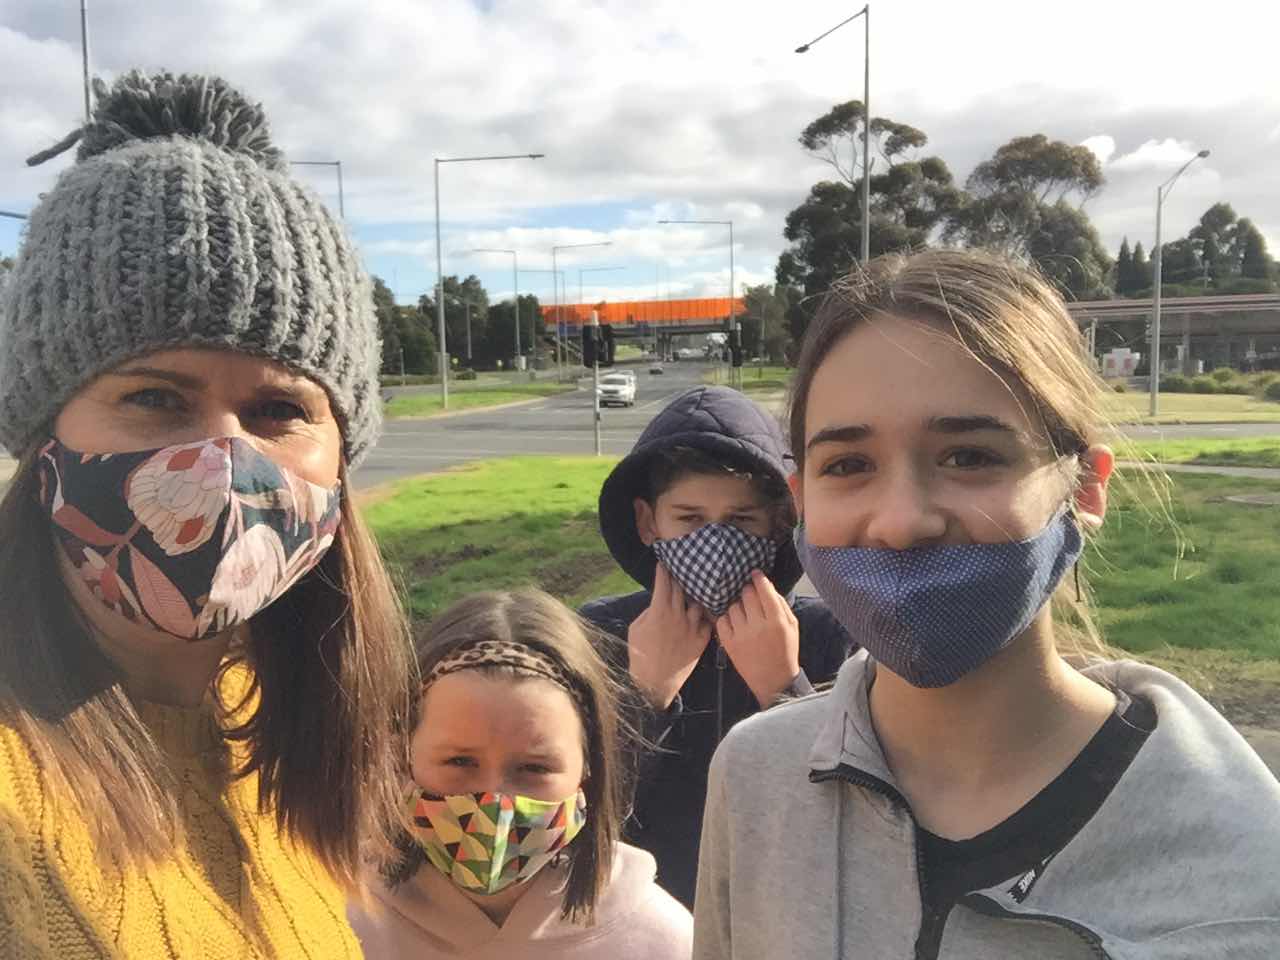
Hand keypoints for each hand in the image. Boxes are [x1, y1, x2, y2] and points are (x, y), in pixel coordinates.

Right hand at [627, 564, 712, 709]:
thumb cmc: (639, 654)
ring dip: (694, 596)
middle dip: (679, 578)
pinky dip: (704, 617)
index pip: (663, 583)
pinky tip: (702, 613)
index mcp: (659, 612)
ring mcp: (692, 628)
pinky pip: (707, 622)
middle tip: (679, 572)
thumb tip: (657, 601)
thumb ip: (648, 611)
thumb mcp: (636, 628)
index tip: (663, 564)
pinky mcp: (701, 641)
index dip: (663, 571)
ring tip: (694, 592)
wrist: (653, 683)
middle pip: (681, 589)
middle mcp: (678, 616)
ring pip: (698, 603)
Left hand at [717, 570, 800, 707]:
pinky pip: (722, 620)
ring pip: (733, 606)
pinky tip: (735, 623)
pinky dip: (727, 618)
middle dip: (748, 591)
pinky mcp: (729, 643)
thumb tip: (766, 585)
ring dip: (738, 606)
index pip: (764, 590)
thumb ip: (780, 604)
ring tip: (745, 614)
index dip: (758, 578)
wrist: (773, 680)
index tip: (755, 574)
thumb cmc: (785, 650)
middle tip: (750, 595)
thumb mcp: (792, 626)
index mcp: (776, 621)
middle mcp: (758, 626)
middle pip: (746, 594)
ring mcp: (742, 635)